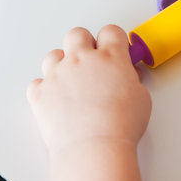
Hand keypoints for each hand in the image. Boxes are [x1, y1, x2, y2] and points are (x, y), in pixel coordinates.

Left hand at [27, 25, 151, 156]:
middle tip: (91, 63)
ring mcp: (58, 74)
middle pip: (78, 34)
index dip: (113, 41)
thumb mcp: (142, 98)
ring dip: (62, 64)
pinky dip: (45, 89)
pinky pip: (38, 82)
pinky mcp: (40, 92)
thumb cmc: (120, 126)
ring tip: (72, 84)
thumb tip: (127, 77)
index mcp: (110, 57)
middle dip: (84, 45)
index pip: (110, 32)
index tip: (115, 50)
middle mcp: (81, 59)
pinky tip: (56, 101)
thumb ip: (132, 80)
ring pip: (54, 55)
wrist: (94, 148)